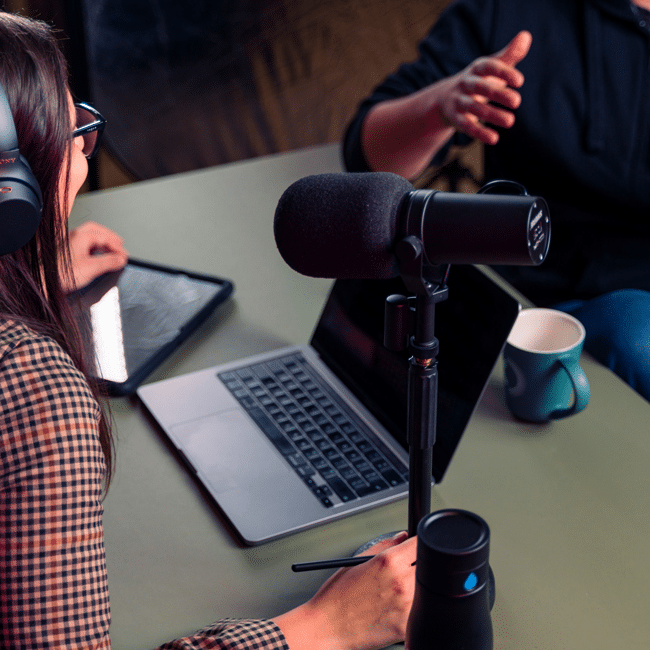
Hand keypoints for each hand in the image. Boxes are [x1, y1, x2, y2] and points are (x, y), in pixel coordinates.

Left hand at [64, 221, 128, 291]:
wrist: (45, 281)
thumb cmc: (61, 274)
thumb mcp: (92, 268)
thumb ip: (109, 262)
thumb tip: (121, 259)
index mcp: (81, 236)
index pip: (106, 237)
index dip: (118, 247)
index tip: (125, 256)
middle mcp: (74, 236)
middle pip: (97, 230)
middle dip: (110, 237)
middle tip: (120, 245)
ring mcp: (70, 243)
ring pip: (90, 235)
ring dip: (103, 241)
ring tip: (111, 249)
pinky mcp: (67, 251)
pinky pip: (84, 243)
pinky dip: (95, 246)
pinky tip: (97, 255)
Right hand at [273, 532, 416, 649]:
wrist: (328, 627)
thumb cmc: (337, 595)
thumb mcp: (357, 560)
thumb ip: (385, 545)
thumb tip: (402, 536)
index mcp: (388, 561)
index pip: (420, 544)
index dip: (419, 545)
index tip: (417, 549)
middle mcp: (401, 581)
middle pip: (427, 567)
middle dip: (417, 567)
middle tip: (404, 573)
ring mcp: (406, 606)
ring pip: (426, 590)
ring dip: (417, 588)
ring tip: (395, 593)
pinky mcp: (406, 627)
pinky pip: (419, 612)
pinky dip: (412, 609)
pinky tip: (395, 609)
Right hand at [437, 30, 531, 144]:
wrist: (446, 98)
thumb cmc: (479, 80)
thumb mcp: (492, 67)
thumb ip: (510, 54)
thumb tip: (526, 35)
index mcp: (477, 69)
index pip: (489, 68)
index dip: (504, 73)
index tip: (520, 81)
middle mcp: (466, 84)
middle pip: (482, 88)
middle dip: (499, 94)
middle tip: (517, 102)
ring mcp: (459, 102)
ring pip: (475, 109)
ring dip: (493, 115)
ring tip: (511, 122)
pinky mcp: (456, 119)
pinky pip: (467, 126)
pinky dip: (480, 133)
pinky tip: (494, 139)